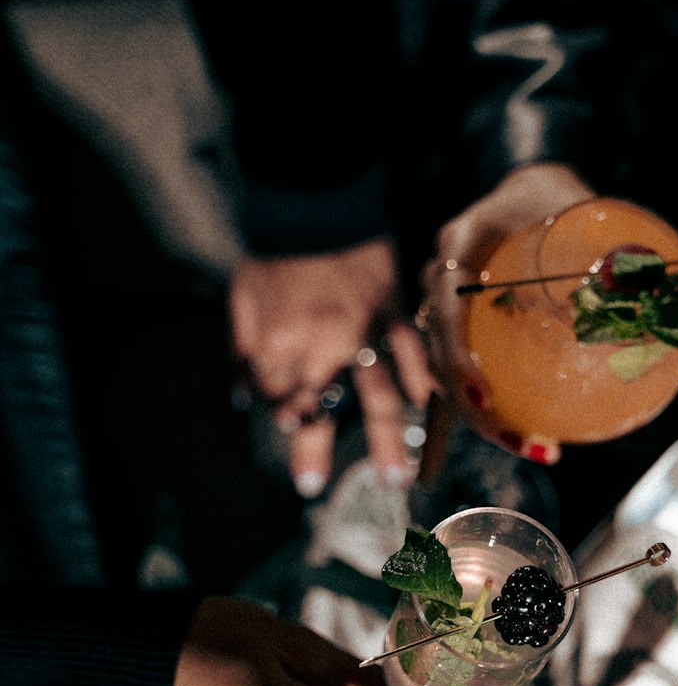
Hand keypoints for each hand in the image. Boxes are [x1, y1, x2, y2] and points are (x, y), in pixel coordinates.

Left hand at [230, 241, 435, 495]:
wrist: (314, 199)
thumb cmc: (275, 249)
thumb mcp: (242, 297)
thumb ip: (241, 351)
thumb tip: (242, 398)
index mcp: (277, 343)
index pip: (273, 393)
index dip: (275, 402)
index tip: (283, 406)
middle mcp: (320, 347)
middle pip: (318, 410)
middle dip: (311, 449)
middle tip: (311, 487)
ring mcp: (361, 333)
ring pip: (377, 398)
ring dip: (385, 443)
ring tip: (395, 480)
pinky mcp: (392, 312)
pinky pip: (411, 354)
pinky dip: (423, 381)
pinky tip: (428, 408)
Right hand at [419, 163, 593, 464]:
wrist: (528, 193)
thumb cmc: (554, 199)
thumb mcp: (575, 210)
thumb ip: (606, 244)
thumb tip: (655, 287)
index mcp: (460, 248)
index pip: (447, 310)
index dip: (457, 358)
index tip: (483, 395)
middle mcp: (443, 282)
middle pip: (443, 358)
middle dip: (477, 412)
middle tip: (525, 442)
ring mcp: (450, 311)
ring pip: (453, 377)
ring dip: (490, 420)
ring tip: (539, 448)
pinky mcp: (468, 333)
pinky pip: (473, 378)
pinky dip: (500, 410)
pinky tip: (538, 440)